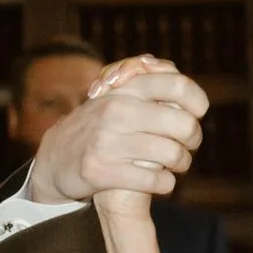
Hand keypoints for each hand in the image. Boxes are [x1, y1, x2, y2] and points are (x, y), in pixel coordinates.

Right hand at [26, 55, 207, 207]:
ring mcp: (107, 142)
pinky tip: (162, 181)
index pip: (178, 86)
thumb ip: (143, 82)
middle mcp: (116, 111)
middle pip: (184, 125)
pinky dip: (166, 184)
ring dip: (182, 164)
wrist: (54, 159)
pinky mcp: (101, 172)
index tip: (198, 114)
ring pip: (173, 155)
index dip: (198, 102)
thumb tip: (170, 68)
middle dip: (194, 139)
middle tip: (188, 145)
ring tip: (177, 165)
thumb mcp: (115, 97)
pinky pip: (155, 180)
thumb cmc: (97, 125)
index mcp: (124, 89)